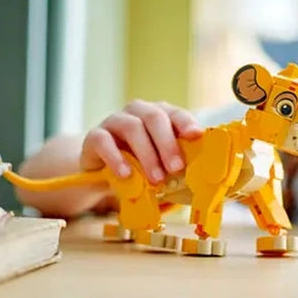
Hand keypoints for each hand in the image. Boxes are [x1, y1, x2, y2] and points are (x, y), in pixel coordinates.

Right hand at [81, 100, 203, 183]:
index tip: (196, 135)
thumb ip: (178, 169)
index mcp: (159, 116)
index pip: (175, 113)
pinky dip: (116, 158)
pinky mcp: (94, 136)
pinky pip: (104, 141)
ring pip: (132, 127)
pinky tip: (126, 175)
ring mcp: (115, 122)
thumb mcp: (161, 168)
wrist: (103, 177)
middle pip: (154, 117)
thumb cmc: (139, 169)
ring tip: (156, 179)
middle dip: (167, 143)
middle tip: (176, 168)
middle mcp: (138, 113)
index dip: (186, 122)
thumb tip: (202, 184)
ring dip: (147, 154)